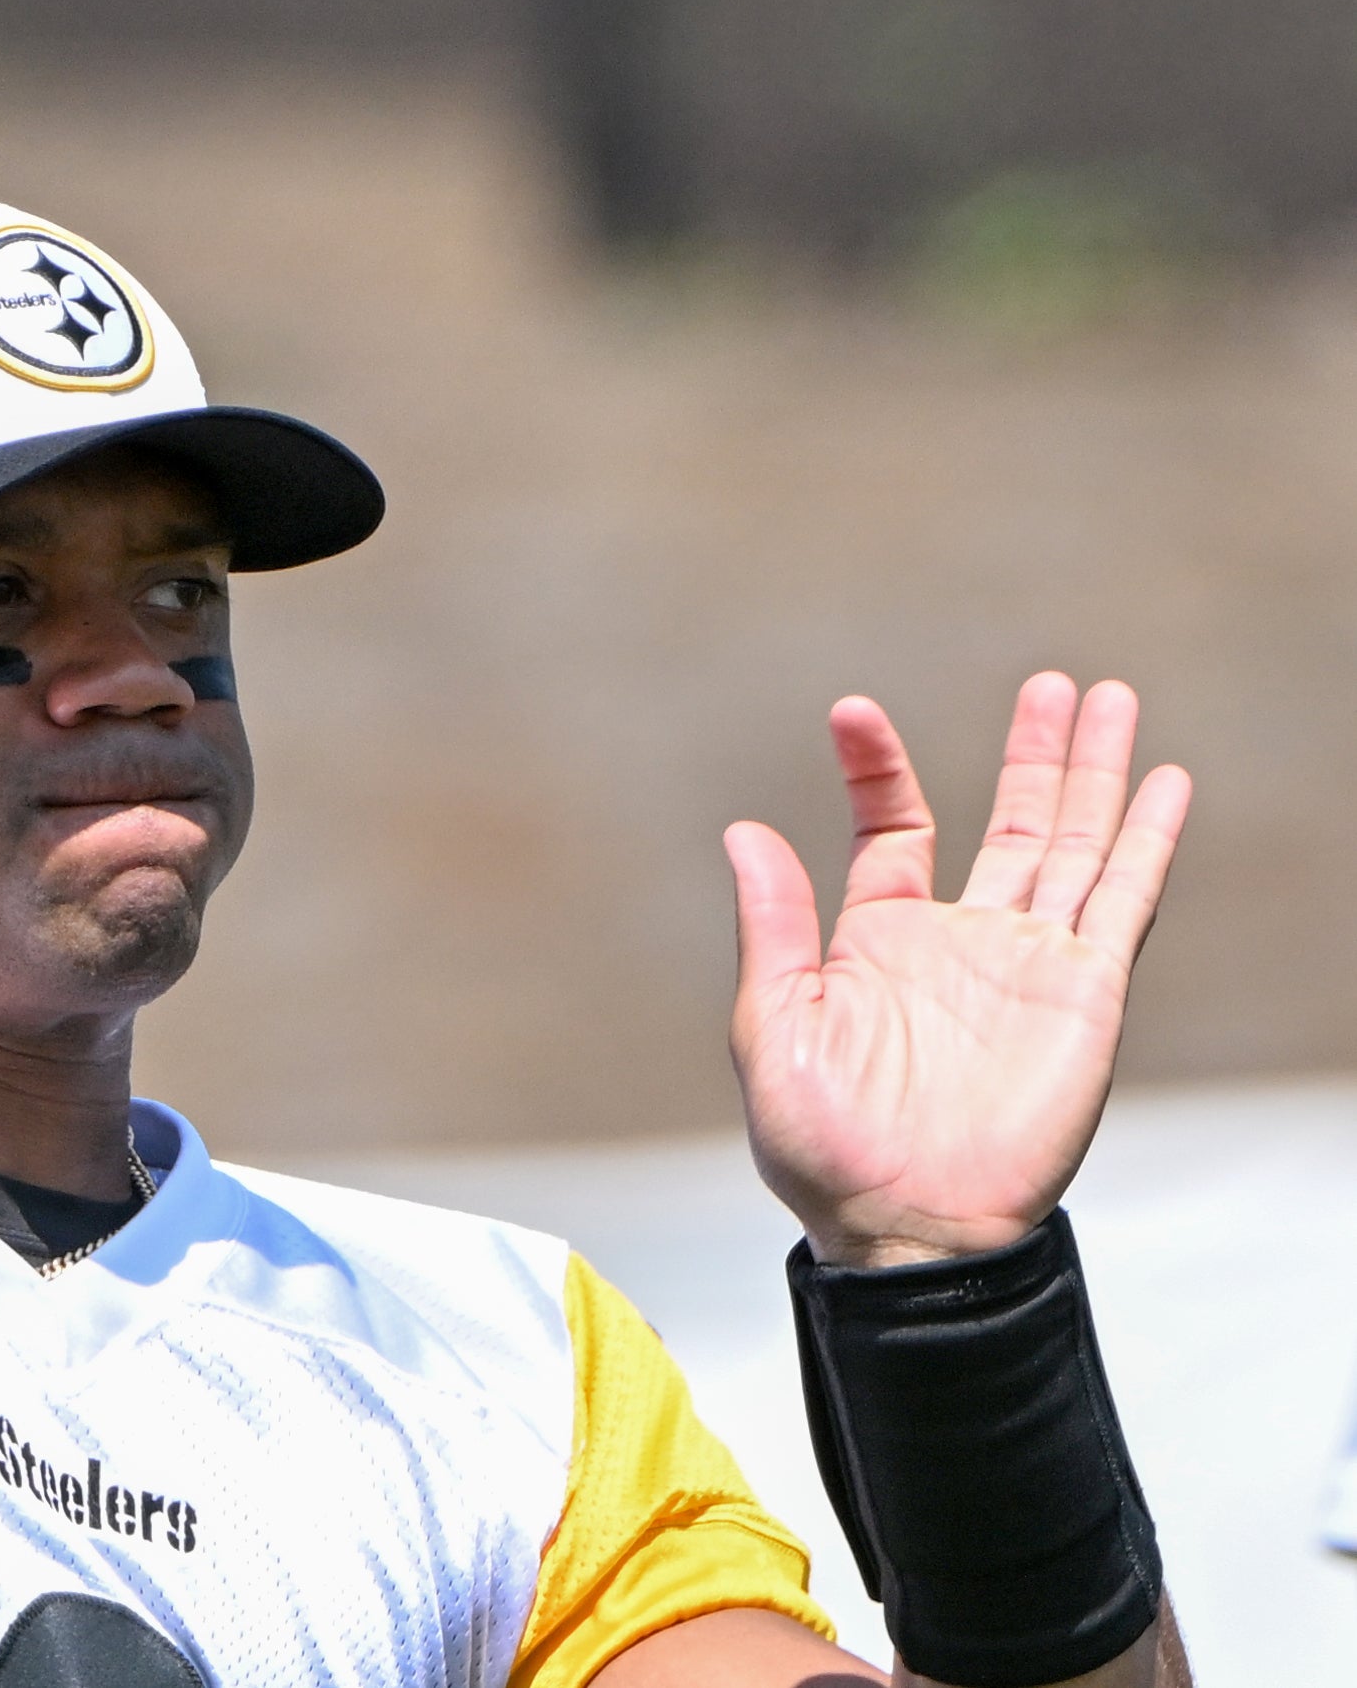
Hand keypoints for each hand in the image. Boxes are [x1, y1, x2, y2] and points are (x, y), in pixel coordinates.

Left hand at [727, 674, 1189, 1269]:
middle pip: (1013, 823)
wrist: (903, 1227)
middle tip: (1052, 682)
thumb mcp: (775, 1025)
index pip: (895, 831)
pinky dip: (1147, 841)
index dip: (880, 770)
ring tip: (1110, 698)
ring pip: (1077, 845)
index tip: (853, 711)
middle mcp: (963, 941)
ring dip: (1095, 774)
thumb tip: (744, 830)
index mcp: (880, 941)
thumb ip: (774, 925)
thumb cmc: (825, 1149)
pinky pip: (1124, 902)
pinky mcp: (1086, 993)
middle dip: (1034, 753)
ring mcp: (1030, 963)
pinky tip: (1164, 784)